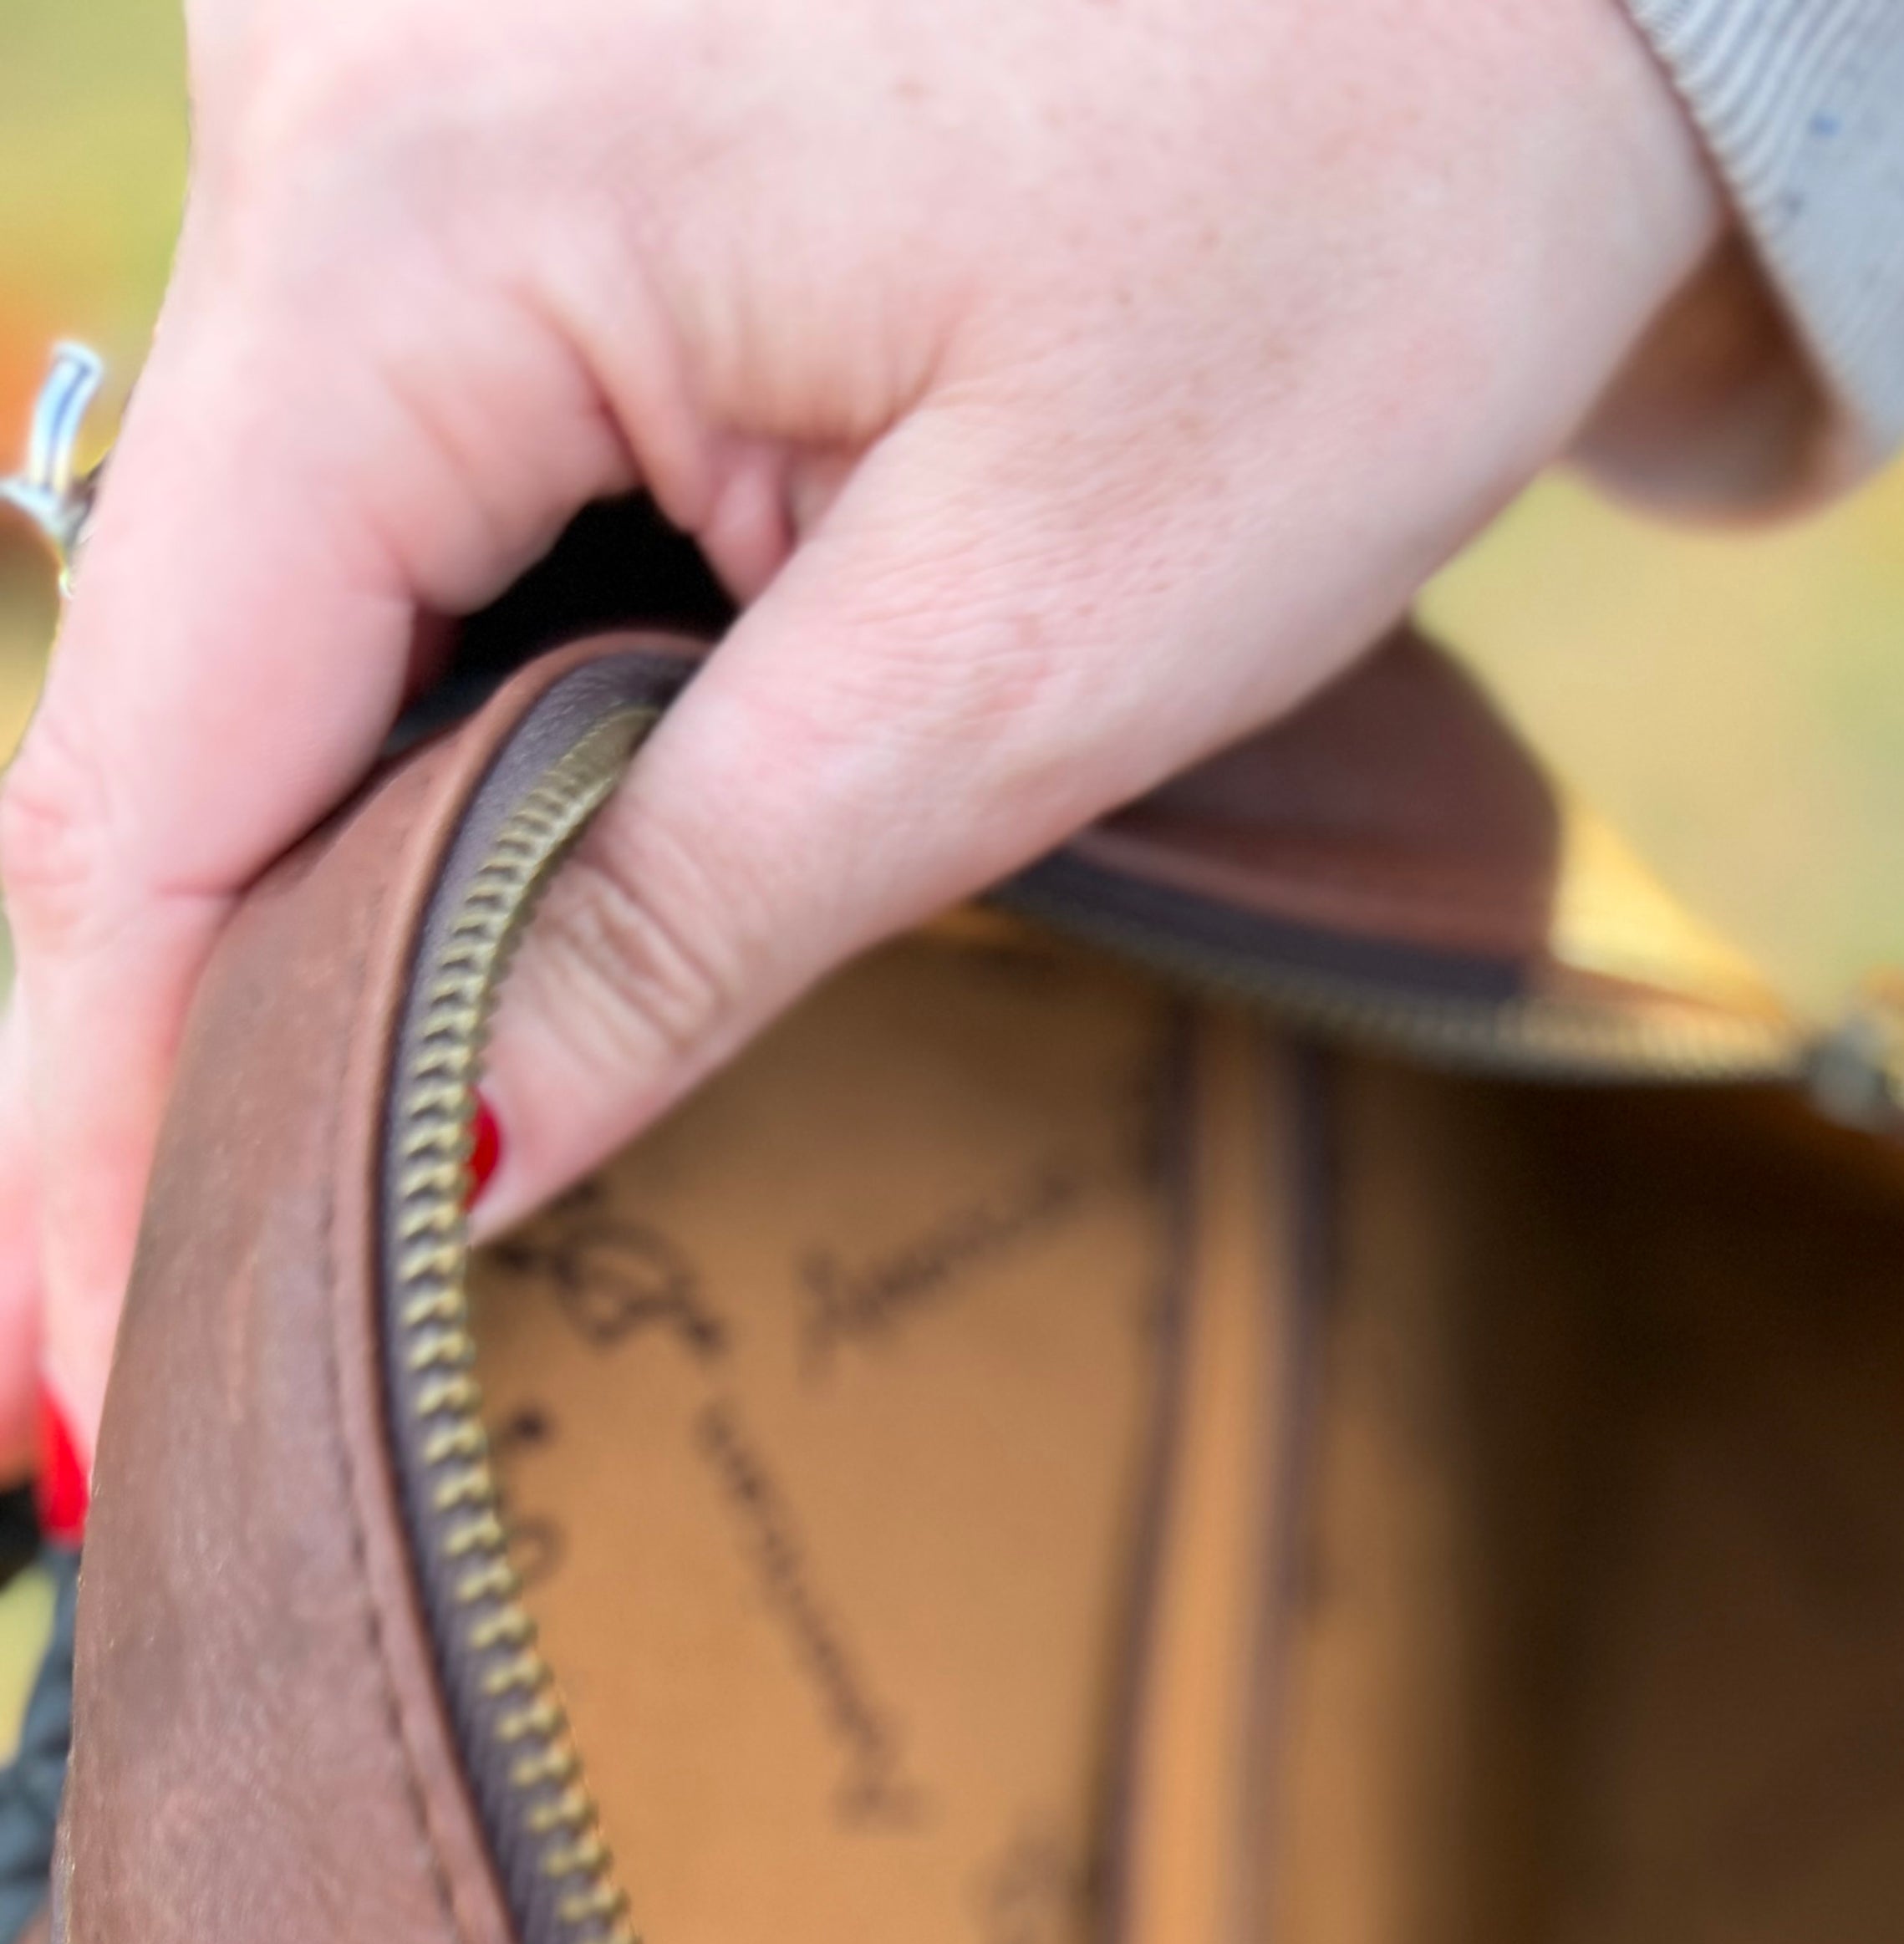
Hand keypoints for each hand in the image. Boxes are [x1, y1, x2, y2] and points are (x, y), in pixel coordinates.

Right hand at [0, 0, 1731, 1465]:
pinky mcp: (473, 62)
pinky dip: (419, 675)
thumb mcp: (1035, 643)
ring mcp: (378, 36)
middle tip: (181, 1364)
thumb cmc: (1349, 225)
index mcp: (418, 194)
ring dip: (315, 858)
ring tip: (336, 1157)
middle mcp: (318, 63)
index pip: (151, 765)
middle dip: (189, 1024)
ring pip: (267, 566)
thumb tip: (441, 1154)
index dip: (98, 1121)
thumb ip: (687, 902)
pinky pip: (376, 440)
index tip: (76, 1419)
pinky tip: (478, 860)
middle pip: (177, 671)